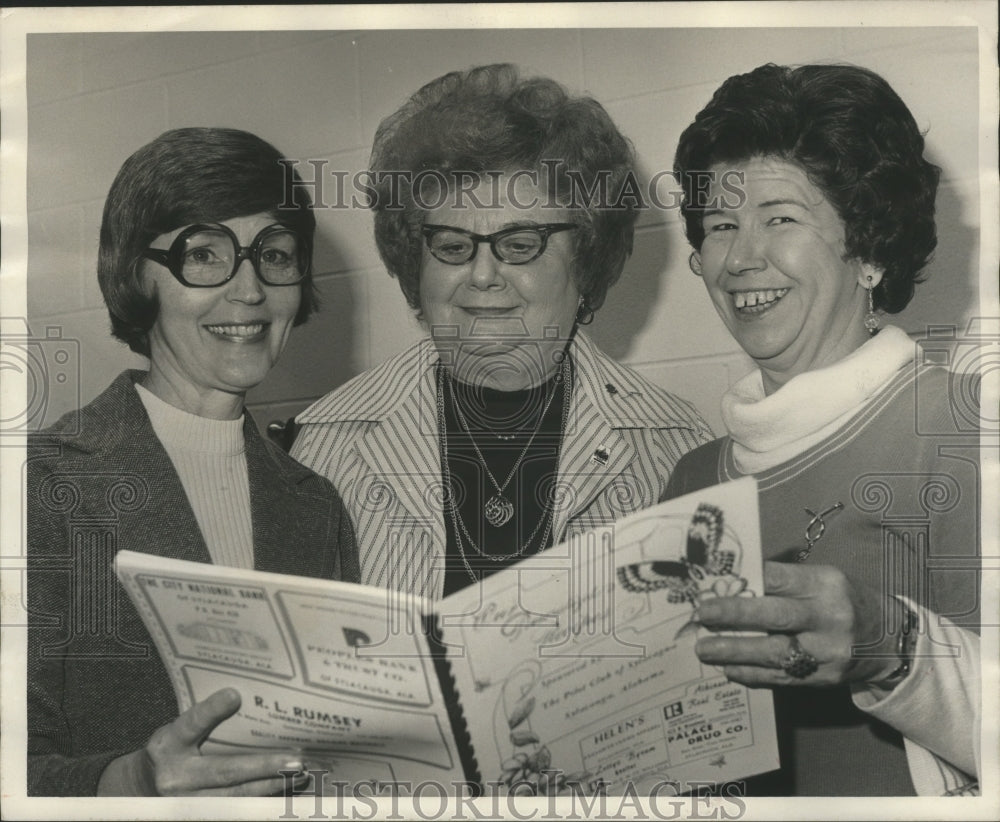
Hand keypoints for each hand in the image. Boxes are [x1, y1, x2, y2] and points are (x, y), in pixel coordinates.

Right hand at [97, 688, 306, 795]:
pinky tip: (286, 789)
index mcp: (168, 746)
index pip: (190, 725)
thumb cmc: (172, 750)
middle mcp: (176, 778)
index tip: (234, 695)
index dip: (211, 710)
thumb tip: (243, 695)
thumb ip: (206, 716)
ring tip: (299, 774)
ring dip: (272, 786)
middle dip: (263, 766)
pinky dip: (263, 799)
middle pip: (224, 772)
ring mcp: (186, 804)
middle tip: (296, 759)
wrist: (142, 787)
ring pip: (236, 797)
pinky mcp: (198, 815)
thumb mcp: (179, 728)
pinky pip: (236, 809)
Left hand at [693, 561, 901, 687]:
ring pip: (775, 653)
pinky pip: (782, 678)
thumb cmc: (843, 601)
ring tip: (704, 649)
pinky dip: (752, 675)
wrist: (889, 641)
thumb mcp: (823, 580)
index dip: (747, 580)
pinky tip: (728, 670)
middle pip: (777, 615)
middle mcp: (830, 617)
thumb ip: (784, 581)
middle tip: (702, 614)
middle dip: (735, 615)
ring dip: (735, 651)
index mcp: (826, 584)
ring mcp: (828, 652)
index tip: (715, 579)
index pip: (781, 579)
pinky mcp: (824, 679)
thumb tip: (733, 579)